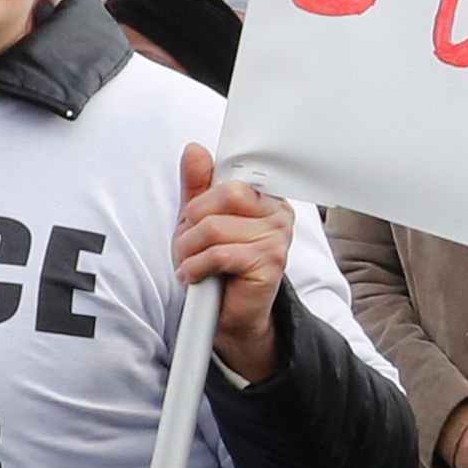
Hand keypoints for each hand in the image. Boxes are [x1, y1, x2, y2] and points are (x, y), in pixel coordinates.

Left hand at [174, 145, 290, 382]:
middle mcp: (278, 215)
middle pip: (225, 195)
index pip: (231, 177)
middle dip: (194, 222)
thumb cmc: (216, 268)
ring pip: (215, 227)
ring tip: (192, 264)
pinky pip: (219, 254)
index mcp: (265, 199)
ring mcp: (278, 238)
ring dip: (190, 250)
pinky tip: (195, 276)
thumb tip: (195, 151)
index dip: (205, 197)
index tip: (197, 218)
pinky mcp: (270, 262)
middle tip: (190, 244)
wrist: (228, 316)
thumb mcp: (198, 221)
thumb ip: (197, 186)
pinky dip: (196, 267)